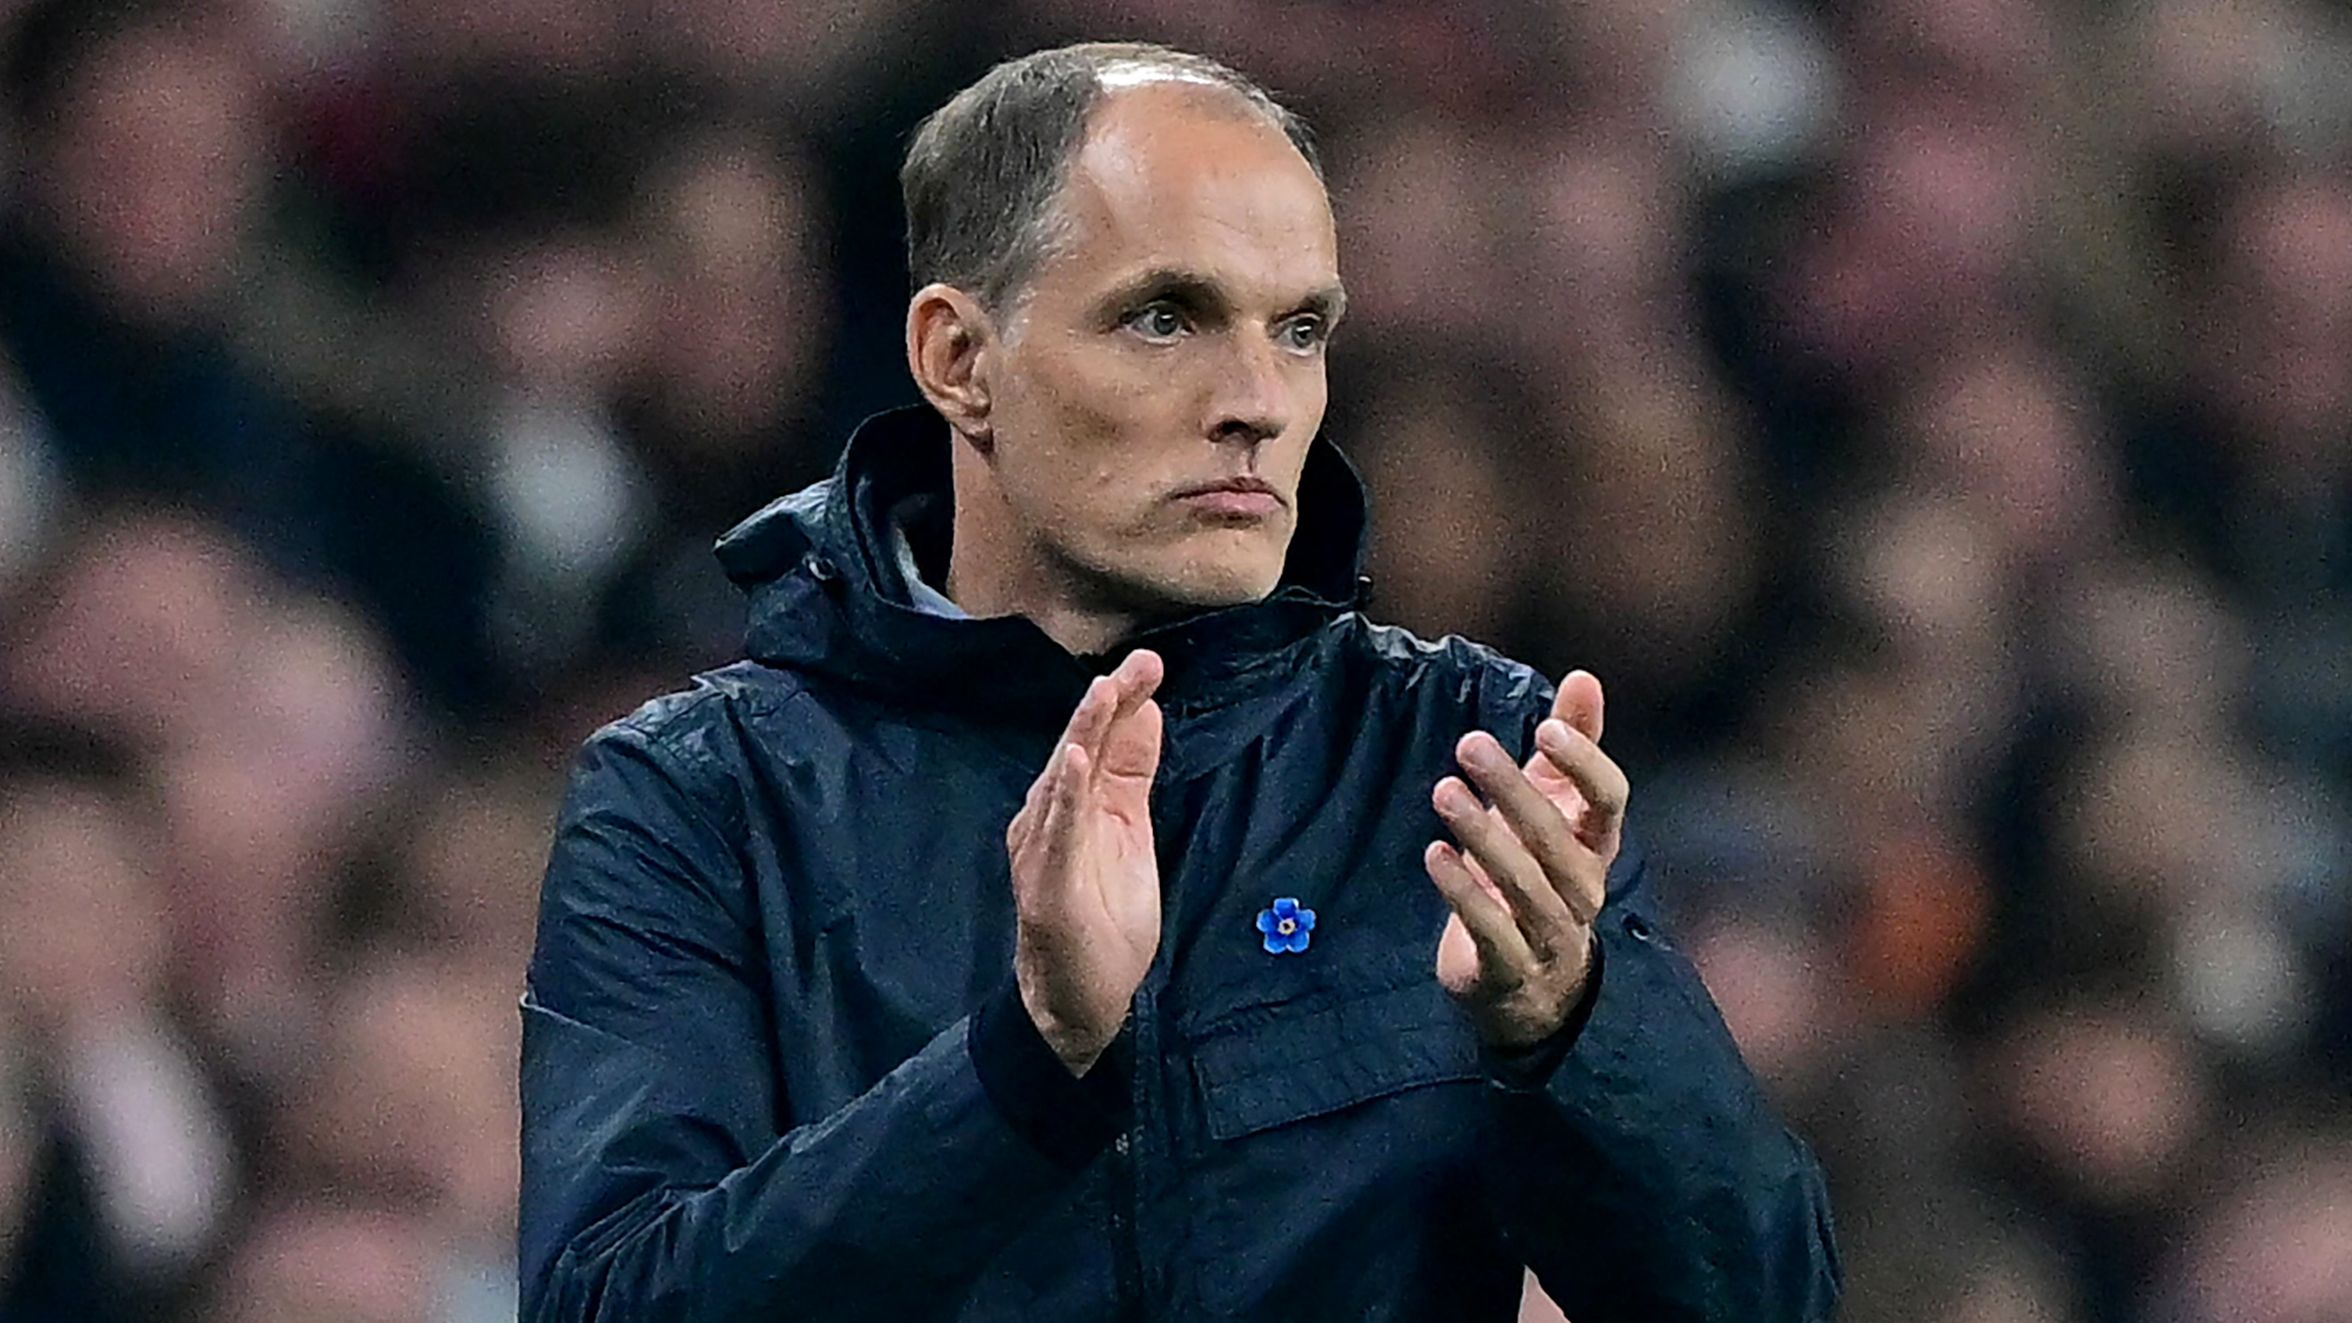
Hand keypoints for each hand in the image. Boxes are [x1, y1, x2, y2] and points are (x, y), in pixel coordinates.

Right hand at [1006, 650, 1165, 1074]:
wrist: (1080, 998)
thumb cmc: (1104, 917)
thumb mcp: (1131, 832)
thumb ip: (1131, 775)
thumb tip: (1147, 711)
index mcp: (1074, 804)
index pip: (1099, 740)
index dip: (1123, 701)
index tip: (1151, 663)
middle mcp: (1050, 818)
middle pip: (1079, 748)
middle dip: (1109, 703)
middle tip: (1140, 662)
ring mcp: (1043, 849)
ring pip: (1063, 780)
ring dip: (1084, 734)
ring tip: (1105, 692)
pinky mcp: (1046, 884)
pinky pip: (1056, 833)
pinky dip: (1066, 796)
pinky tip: (1075, 763)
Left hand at [1425, 671, 1628, 1047]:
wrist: (1532, 988)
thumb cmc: (1541, 874)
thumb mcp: (1555, 808)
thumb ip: (1572, 744)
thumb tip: (1584, 678)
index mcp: (1598, 846)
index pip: (1610, 801)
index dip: (1584, 764)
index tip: (1546, 727)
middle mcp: (1584, 890)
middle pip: (1556, 839)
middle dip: (1514, 790)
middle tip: (1470, 744)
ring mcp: (1552, 933)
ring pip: (1524, 883)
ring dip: (1483, 834)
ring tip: (1444, 791)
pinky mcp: (1511, 966)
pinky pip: (1490, 927)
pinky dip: (1461, 890)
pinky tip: (1434, 852)